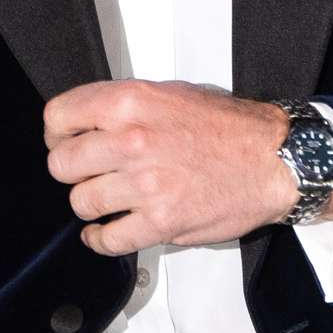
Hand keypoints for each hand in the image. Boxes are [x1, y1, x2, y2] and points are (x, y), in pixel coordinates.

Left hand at [44, 79, 301, 255]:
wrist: (275, 159)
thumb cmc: (230, 127)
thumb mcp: (172, 93)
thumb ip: (126, 106)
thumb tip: (88, 121)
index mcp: (132, 103)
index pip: (59, 117)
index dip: (57, 133)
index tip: (65, 142)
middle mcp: (132, 141)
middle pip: (62, 165)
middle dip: (71, 171)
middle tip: (86, 173)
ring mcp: (145, 184)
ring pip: (81, 202)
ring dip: (91, 204)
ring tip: (105, 200)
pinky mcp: (160, 222)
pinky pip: (107, 239)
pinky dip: (101, 239)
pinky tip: (106, 231)